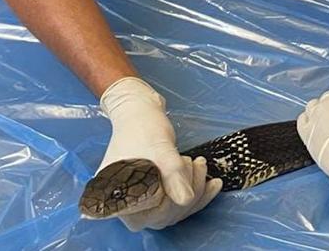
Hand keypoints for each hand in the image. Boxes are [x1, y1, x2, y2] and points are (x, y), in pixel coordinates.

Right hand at [97, 77, 207, 229]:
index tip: (185, 169)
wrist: (140, 112)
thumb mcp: (160, 149)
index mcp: (117, 197)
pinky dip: (196, 193)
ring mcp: (140, 201)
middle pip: (164, 215)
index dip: (174, 198)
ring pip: (173, 211)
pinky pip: (175, 204)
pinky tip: (211, 183)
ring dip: (194, 190)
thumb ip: (172, 174)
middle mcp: (125, 205)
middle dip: (188, 191)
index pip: (151, 213)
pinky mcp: (152, 194)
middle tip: (196, 163)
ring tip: (200, 164)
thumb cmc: (143, 127)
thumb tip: (184, 200)